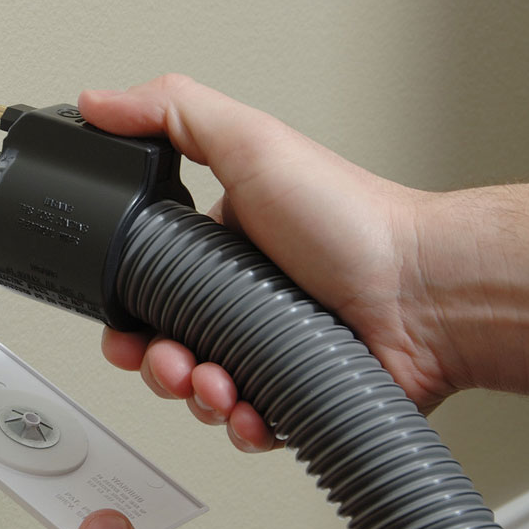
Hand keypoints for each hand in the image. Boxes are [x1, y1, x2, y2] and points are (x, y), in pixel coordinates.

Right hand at [80, 75, 451, 452]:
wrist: (428, 294)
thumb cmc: (354, 219)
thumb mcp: (253, 144)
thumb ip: (172, 114)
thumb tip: (100, 102)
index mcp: (223, 248)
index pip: (150, 286)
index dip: (127, 313)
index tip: (119, 329)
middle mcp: (244, 301)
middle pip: (168, 347)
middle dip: (157, 365)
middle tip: (172, 363)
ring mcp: (270, 351)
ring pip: (202, 393)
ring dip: (195, 396)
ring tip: (218, 385)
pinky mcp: (298, 395)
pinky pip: (250, 425)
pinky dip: (241, 426)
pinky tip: (250, 412)